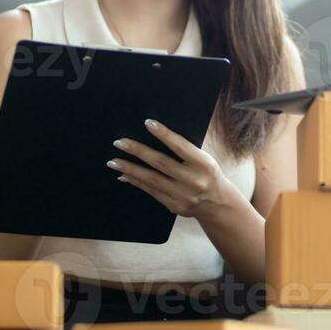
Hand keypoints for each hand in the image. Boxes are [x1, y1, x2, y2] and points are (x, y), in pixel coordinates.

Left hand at [106, 119, 233, 220]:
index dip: (164, 135)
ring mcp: (183, 196)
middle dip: (138, 151)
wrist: (216, 203)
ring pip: (152, 179)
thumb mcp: (204, 159)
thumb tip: (154, 136)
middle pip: (161, 163)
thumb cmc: (207, 173)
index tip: (148, 123)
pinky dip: (136, 181)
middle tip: (119, 142)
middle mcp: (194, 180)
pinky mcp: (174, 206)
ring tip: (114, 161)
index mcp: (204, 164)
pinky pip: (151, 191)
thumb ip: (185, 150)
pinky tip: (124, 174)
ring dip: (130, 169)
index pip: (181, 147)